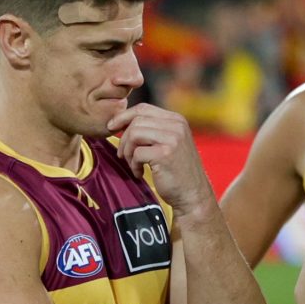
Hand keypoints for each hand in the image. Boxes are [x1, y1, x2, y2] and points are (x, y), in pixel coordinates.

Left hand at [108, 102, 214, 219]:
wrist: (193, 195)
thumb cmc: (177, 171)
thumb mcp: (169, 143)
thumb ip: (153, 130)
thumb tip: (121, 122)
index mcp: (176, 120)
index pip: (143, 108)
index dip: (123, 116)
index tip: (111, 127)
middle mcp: (176, 126)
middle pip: (136, 121)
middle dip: (124, 139)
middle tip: (123, 155)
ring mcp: (172, 139)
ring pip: (134, 134)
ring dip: (127, 151)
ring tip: (133, 165)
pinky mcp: (165, 154)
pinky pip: (136, 153)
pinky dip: (133, 165)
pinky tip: (140, 173)